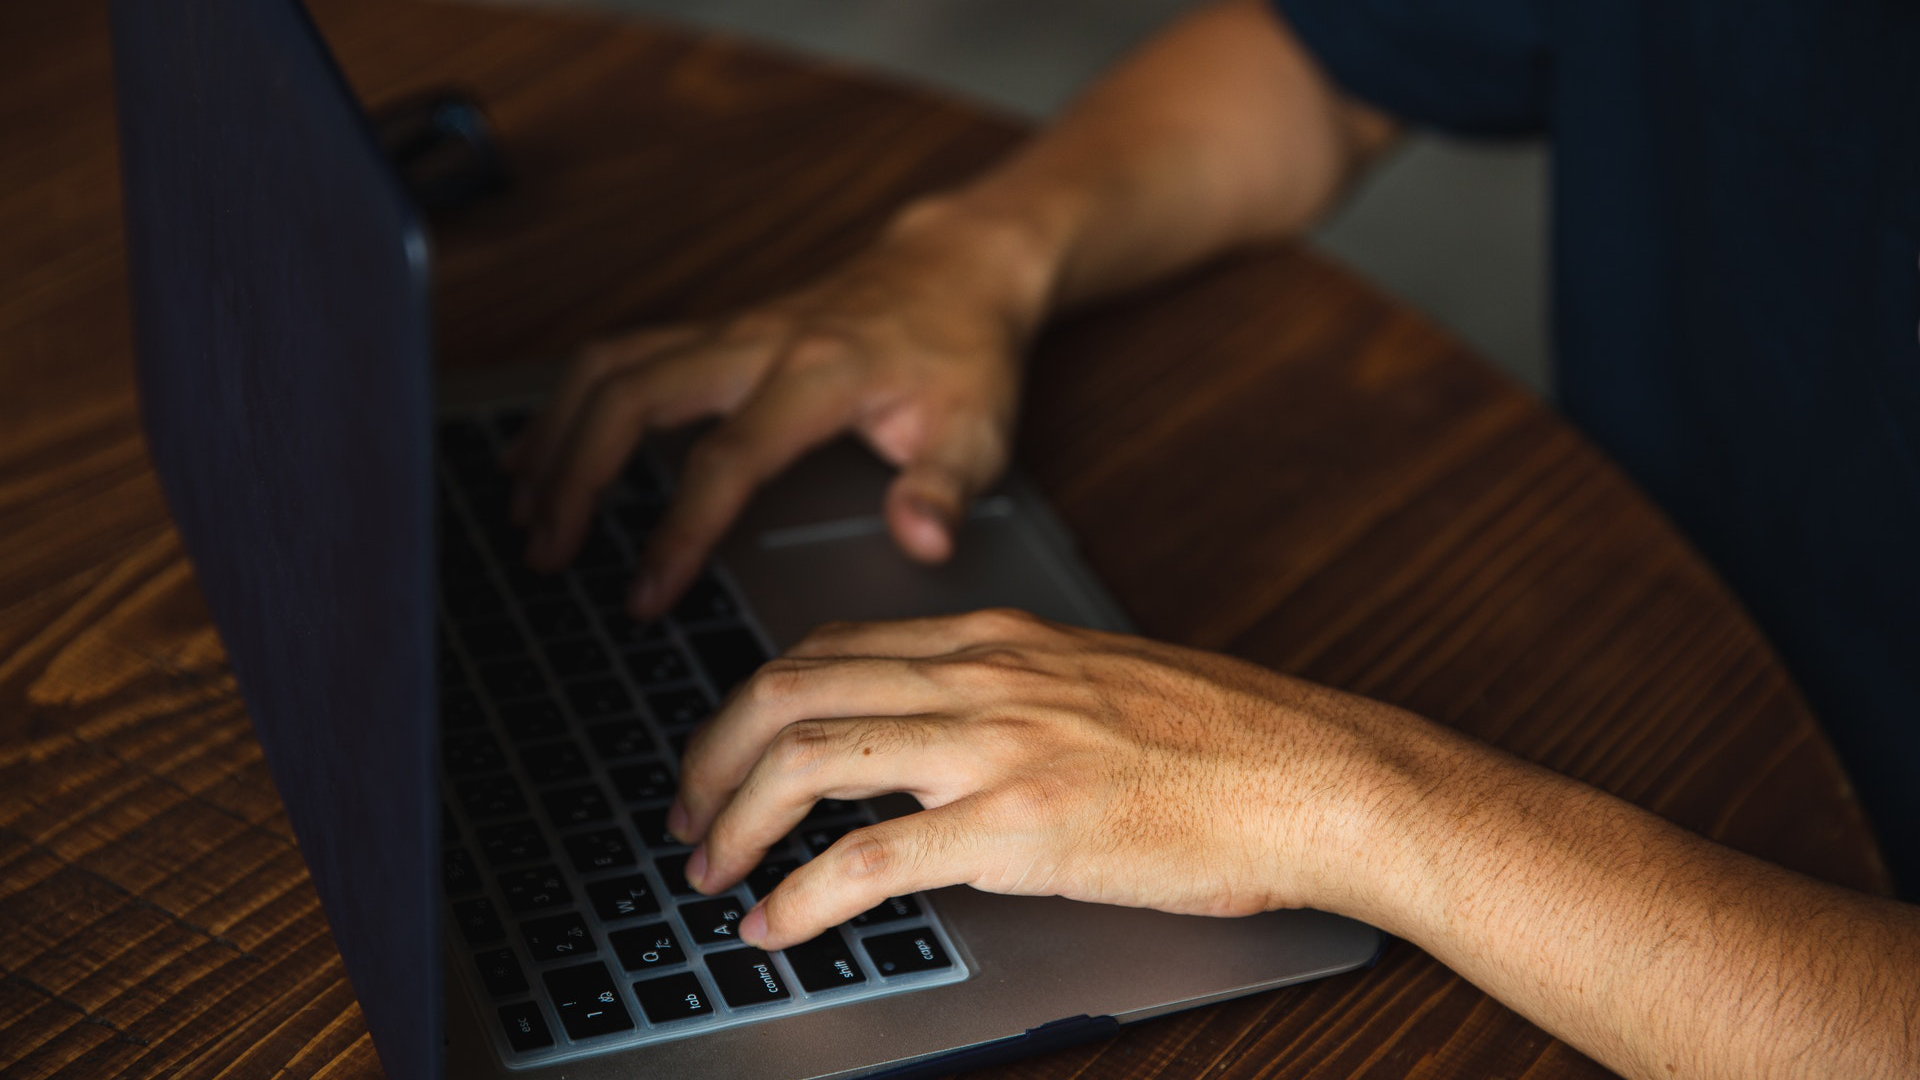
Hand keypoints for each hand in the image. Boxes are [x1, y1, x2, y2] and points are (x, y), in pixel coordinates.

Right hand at [501, 202, 1053, 618]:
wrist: (954, 272)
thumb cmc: (964, 358)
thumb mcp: (979, 431)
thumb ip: (944, 489)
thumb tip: (920, 540)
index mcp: (820, 374)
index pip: (728, 458)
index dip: (679, 531)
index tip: (645, 595)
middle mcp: (757, 342)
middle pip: (631, 395)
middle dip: (577, 477)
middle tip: (547, 556)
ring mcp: (727, 329)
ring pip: (609, 366)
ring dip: (555, 437)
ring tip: (523, 513)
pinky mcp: (711, 329)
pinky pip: (618, 356)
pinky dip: (566, 403)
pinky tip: (535, 454)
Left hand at [667, 608, 1421, 949]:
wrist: (1316, 775)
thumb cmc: (1229, 739)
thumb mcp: (1097, 685)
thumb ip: (1011, 696)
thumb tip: (946, 745)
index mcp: (996, 640)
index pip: (831, 644)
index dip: (755, 702)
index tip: (727, 751)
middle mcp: (980, 675)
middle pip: (789, 686)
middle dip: (710, 753)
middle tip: (686, 814)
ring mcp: (996, 745)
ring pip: (807, 754)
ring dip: (732, 818)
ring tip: (708, 870)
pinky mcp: (1019, 826)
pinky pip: (867, 859)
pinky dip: (797, 895)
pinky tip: (775, 926)